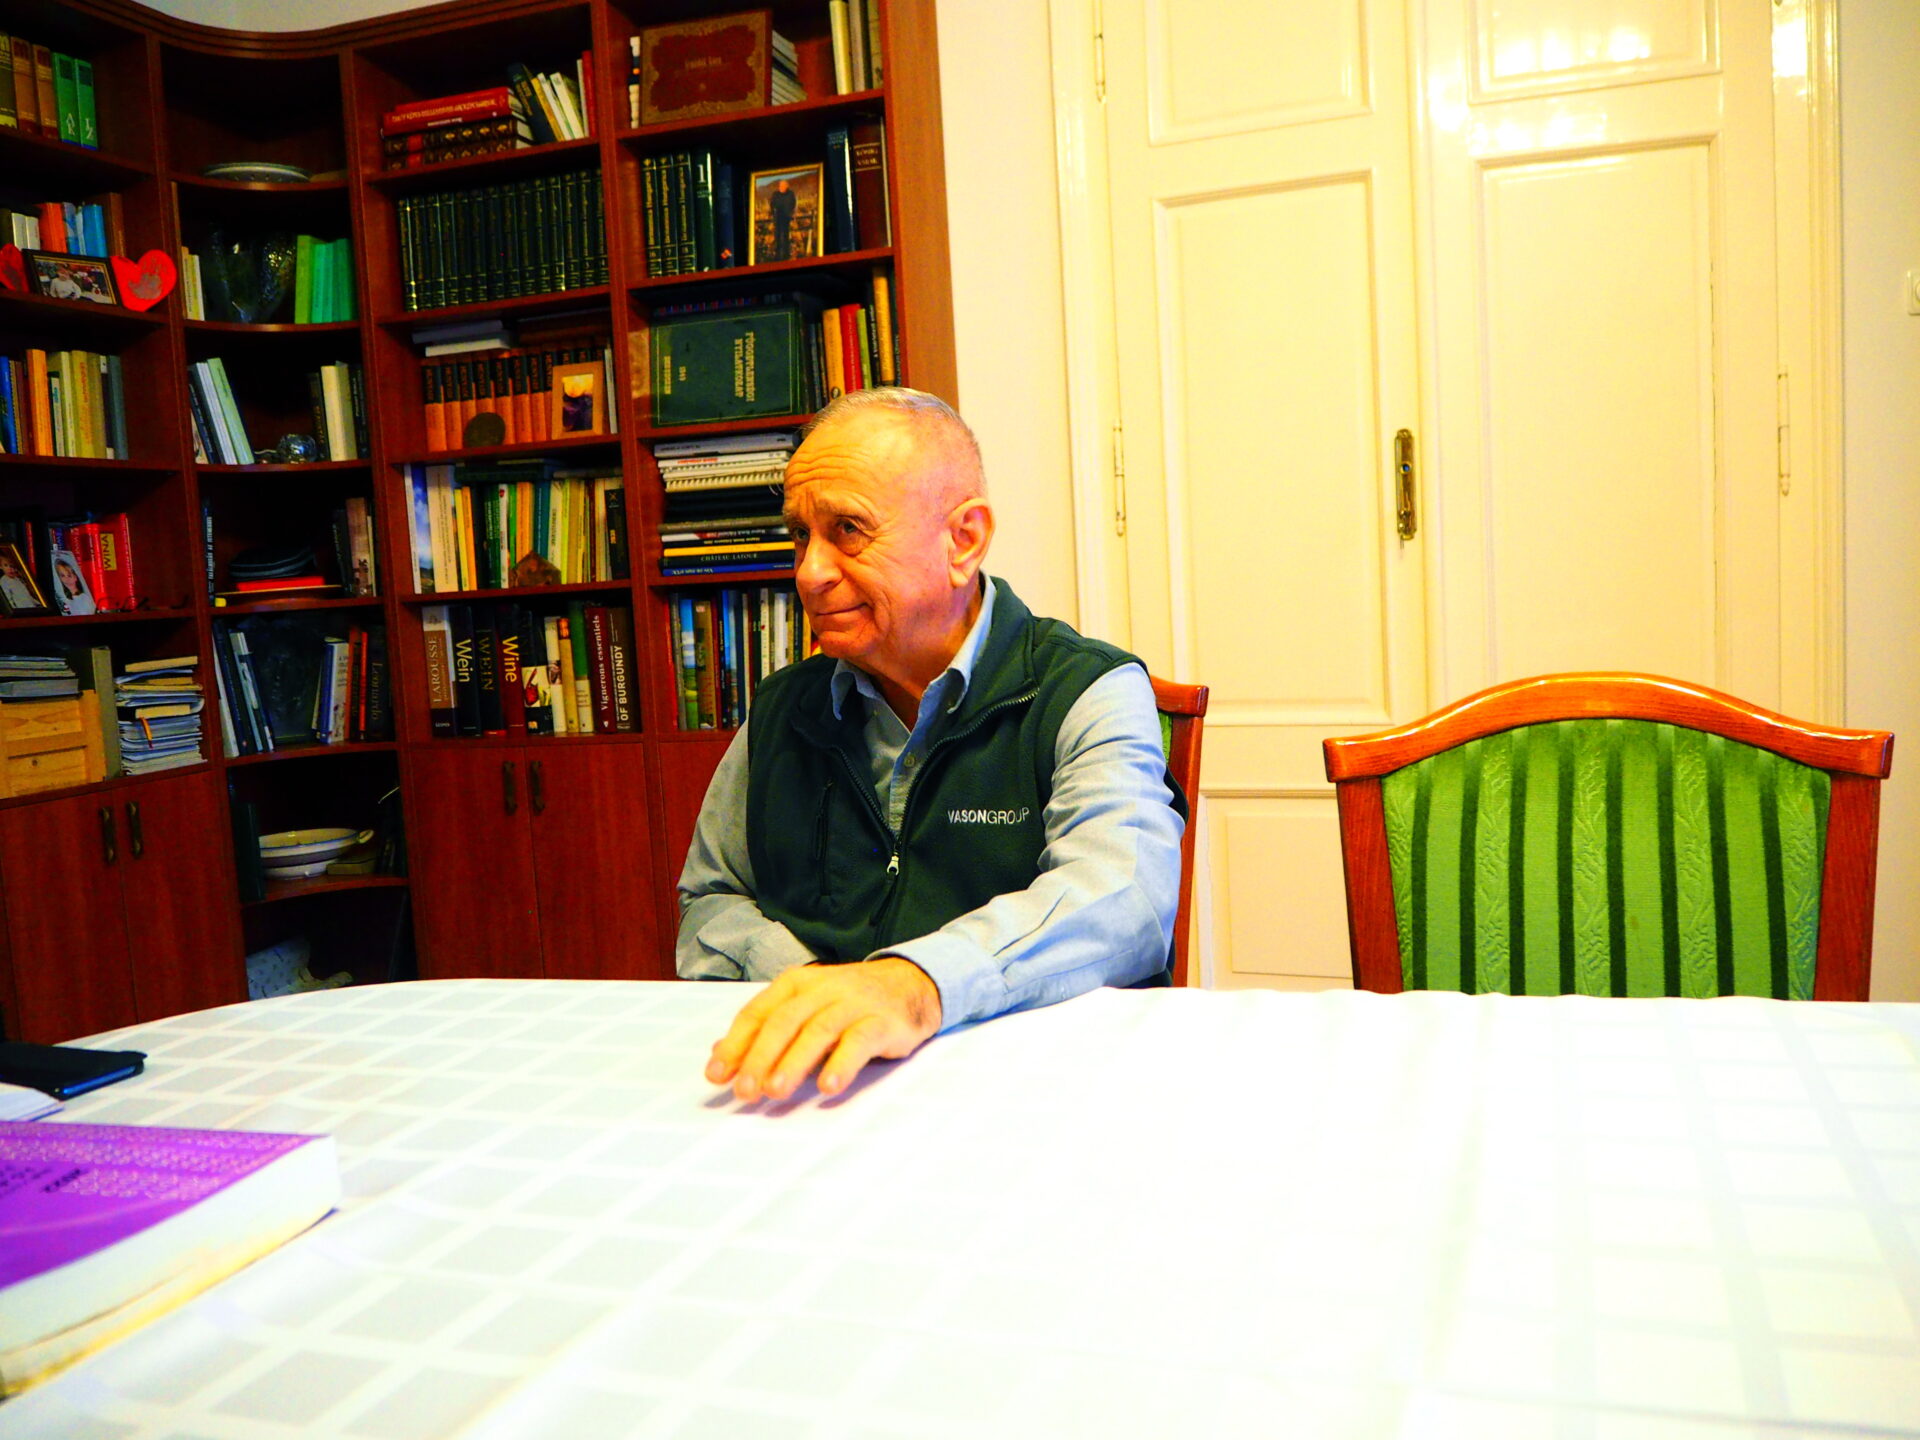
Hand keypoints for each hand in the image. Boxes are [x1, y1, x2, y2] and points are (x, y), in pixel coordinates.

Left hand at [705, 958, 941, 1101]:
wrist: (910, 984)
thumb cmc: (848, 1003)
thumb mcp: (805, 1009)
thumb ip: (765, 1032)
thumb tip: (720, 1056)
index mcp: (796, 984)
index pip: (758, 1013)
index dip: (735, 1044)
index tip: (716, 1075)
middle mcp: (822, 989)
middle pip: (784, 1022)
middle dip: (760, 1057)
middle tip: (745, 1091)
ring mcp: (853, 1003)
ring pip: (818, 1030)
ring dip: (794, 1062)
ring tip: (776, 1091)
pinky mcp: (882, 1021)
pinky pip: (860, 1041)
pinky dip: (842, 1063)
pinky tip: (828, 1086)